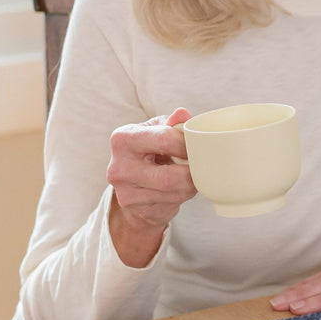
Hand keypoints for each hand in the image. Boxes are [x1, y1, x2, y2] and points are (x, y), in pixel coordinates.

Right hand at [106, 108, 195, 266]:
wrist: (132, 183)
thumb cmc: (149, 150)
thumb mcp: (157, 130)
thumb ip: (172, 123)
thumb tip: (183, 114)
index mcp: (122, 138)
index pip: (165, 140)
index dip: (188, 145)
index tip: (200, 147)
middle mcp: (118, 165)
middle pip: (168, 176)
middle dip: (191, 172)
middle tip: (202, 167)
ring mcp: (123, 189)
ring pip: (171, 191)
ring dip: (190, 185)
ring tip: (192, 176)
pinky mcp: (132, 205)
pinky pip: (169, 202)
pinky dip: (182, 195)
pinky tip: (181, 187)